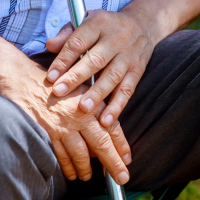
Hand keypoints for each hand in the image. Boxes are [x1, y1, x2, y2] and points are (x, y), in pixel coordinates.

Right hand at [0, 37, 131, 184]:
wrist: (31, 85)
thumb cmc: (61, 89)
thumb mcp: (85, 92)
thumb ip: (98, 110)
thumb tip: (107, 134)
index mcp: (92, 105)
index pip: (112, 128)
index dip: (122, 146)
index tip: (127, 159)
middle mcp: (80, 117)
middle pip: (101, 144)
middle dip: (113, 163)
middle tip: (121, 177)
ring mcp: (64, 127)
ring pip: (81, 155)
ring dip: (87, 169)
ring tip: (90, 176)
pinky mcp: (49, 134)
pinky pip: (62, 156)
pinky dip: (69, 168)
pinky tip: (73, 174)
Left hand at [46, 8, 154, 126]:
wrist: (142, 25)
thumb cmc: (108, 27)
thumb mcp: (88, 20)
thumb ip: (68, 34)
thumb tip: (50, 46)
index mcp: (99, 24)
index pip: (78, 43)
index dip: (63, 60)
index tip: (51, 78)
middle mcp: (116, 39)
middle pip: (95, 60)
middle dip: (76, 78)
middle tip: (59, 93)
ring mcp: (128, 56)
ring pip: (112, 77)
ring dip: (98, 94)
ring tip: (84, 109)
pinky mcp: (137, 71)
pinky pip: (127, 90)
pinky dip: (117, 106)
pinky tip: (106, 120)